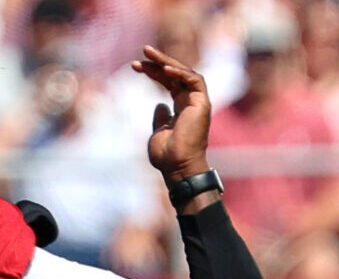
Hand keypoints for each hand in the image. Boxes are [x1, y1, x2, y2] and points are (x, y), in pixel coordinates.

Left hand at [134, 46, 211, 182]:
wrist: (177, 167)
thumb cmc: (167, 156)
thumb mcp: (158, 132)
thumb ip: (160, 117)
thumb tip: (159, 105)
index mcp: (182, 107)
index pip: (168, 82)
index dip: (153, 72)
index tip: (135, 66)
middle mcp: (191, 102)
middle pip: (175, 74)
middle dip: (159, 61)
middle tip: (143, 51)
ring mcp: (198, 102)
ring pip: (184, 73)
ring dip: (167, 61)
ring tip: (149, 54)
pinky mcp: (203, 104)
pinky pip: (194, 80)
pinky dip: (180, 73)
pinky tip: (164, 69)